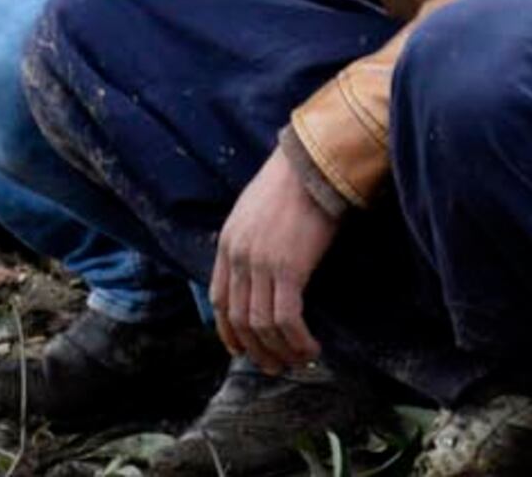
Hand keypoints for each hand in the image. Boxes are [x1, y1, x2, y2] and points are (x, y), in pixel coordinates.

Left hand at [210, 147, 339, 373]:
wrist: (311, 164)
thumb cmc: (291, 184)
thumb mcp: (254, 212)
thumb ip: (250, 241)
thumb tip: (261, 272)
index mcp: (227, 243)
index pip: (219, 299)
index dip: (229, 331)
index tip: (242, 350)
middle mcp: (237, 257)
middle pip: (239, 318)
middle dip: (257, 350)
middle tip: (276, 366)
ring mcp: (260, 264)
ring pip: (262, 325)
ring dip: (280, 350)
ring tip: (299, 361)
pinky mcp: (288, 268)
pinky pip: (286, 319)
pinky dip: (297, 340)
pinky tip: (311, 347)